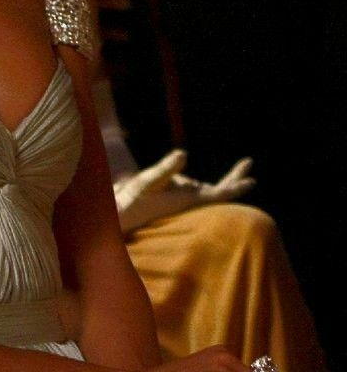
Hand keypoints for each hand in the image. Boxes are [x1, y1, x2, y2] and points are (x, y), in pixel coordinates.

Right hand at [114, 150, 254, 233]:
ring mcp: (183, 204)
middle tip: (247, 162)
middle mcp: (190, 204)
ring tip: (204, 174)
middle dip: (233, 178)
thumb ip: (167, 169)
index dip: (237, 186)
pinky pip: (191, 191)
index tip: (252, 180)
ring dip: (207, 181)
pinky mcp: (175, 204)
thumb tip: (183, 154)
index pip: (220, 194)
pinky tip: (181, 182)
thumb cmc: (132, 200)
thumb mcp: (148, 181)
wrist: (119, 218)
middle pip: (219, 192)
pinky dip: (195, 185)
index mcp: (189, 200)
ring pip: (200, 188)